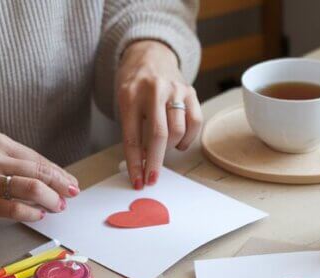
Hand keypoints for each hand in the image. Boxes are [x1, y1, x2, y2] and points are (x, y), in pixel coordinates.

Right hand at [0, 132, 79, 221]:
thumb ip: (14, 160)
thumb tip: (48, 177)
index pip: (37, 159)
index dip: (58, 172)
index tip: (71, 182)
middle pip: (39, 172)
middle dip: (61, 185)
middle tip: (72, 195)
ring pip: (31, 189)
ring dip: (51, 199)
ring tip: (57, 206)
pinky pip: (14, 209)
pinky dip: (32, 213)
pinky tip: (39, 215)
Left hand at [116, 40, 201, 189]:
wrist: (150, 55)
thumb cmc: (135, 85)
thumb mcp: (124, 102)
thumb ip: (132, 130)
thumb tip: (141, 164)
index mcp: (130, 95)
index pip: (133, 136)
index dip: (135, 163)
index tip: (137, 181)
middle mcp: (154, 90)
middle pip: (159, 135)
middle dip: (155, 162)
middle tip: (152, 178)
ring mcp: (175, 89)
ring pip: (178, 131)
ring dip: (171, 148)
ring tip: (164, 148)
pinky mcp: (191, 91)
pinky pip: (194, 122)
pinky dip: (187, 138)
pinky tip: (179, 140)